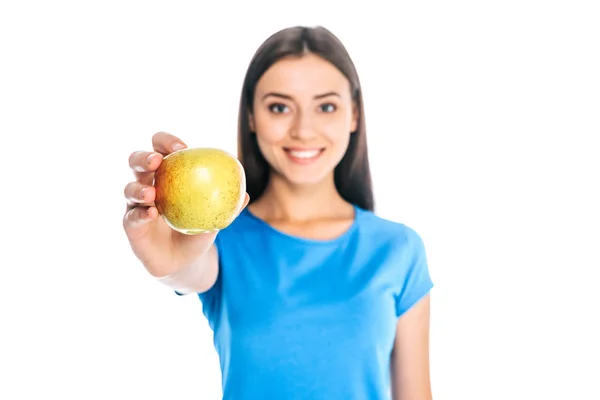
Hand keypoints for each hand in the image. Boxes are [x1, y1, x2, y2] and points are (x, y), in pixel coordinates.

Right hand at [123, 132, 248, 276]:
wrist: (184, 260)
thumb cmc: (198, 229)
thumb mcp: (216, 217)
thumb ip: (228, 206)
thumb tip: (246, 195)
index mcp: (167, 174)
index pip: (161, 148)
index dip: (166, 142)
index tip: (182, 147)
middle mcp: (148, 184)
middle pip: (137, 162)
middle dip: (144, 157)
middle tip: (157, 161)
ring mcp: (136, 204)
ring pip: (130, 188)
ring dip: (139, 187)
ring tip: (152, 192)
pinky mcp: (131, 224)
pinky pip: (132, 216)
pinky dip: (141, 213)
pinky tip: (152, 213)